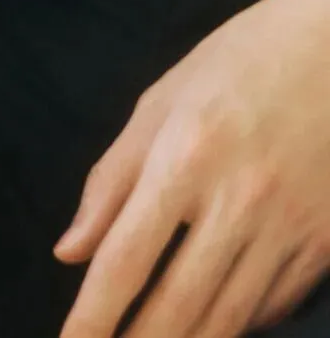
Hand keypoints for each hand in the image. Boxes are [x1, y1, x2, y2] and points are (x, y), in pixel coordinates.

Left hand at [53, 0, 329, 337]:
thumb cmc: (239, 63)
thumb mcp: (163, 102)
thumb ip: (112, 179)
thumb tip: (70, 252)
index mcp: (186, 155)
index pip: (125, 260)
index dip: (93, 318)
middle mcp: (239, 199)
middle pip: (176, 308)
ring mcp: (289, 227)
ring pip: (226, 321)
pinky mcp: (325, 242)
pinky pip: (272, 307)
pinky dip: (237, 325)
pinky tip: (211, 326)